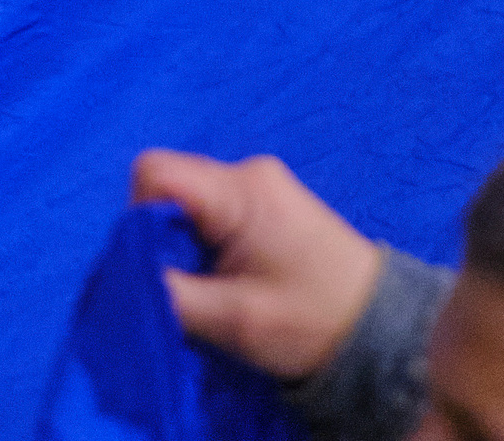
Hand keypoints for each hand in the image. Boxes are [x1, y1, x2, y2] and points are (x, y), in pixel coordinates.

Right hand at [131, 148, 385, 381]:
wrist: (382, 332)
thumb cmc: (314, 322)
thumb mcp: (233, 318)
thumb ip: (168, 294)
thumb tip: (120, 281)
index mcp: (241, 189)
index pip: (153, 173)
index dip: (139, 220)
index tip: (161, 268)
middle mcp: (247, 174)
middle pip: (168, 188)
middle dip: (162, 239)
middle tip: (189, 287)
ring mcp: (258, 188)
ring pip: (186, 204)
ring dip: (184, 247)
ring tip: (214, 289)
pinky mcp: (265, 207)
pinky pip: (208, 214)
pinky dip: (203, 248)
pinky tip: (227, 281)